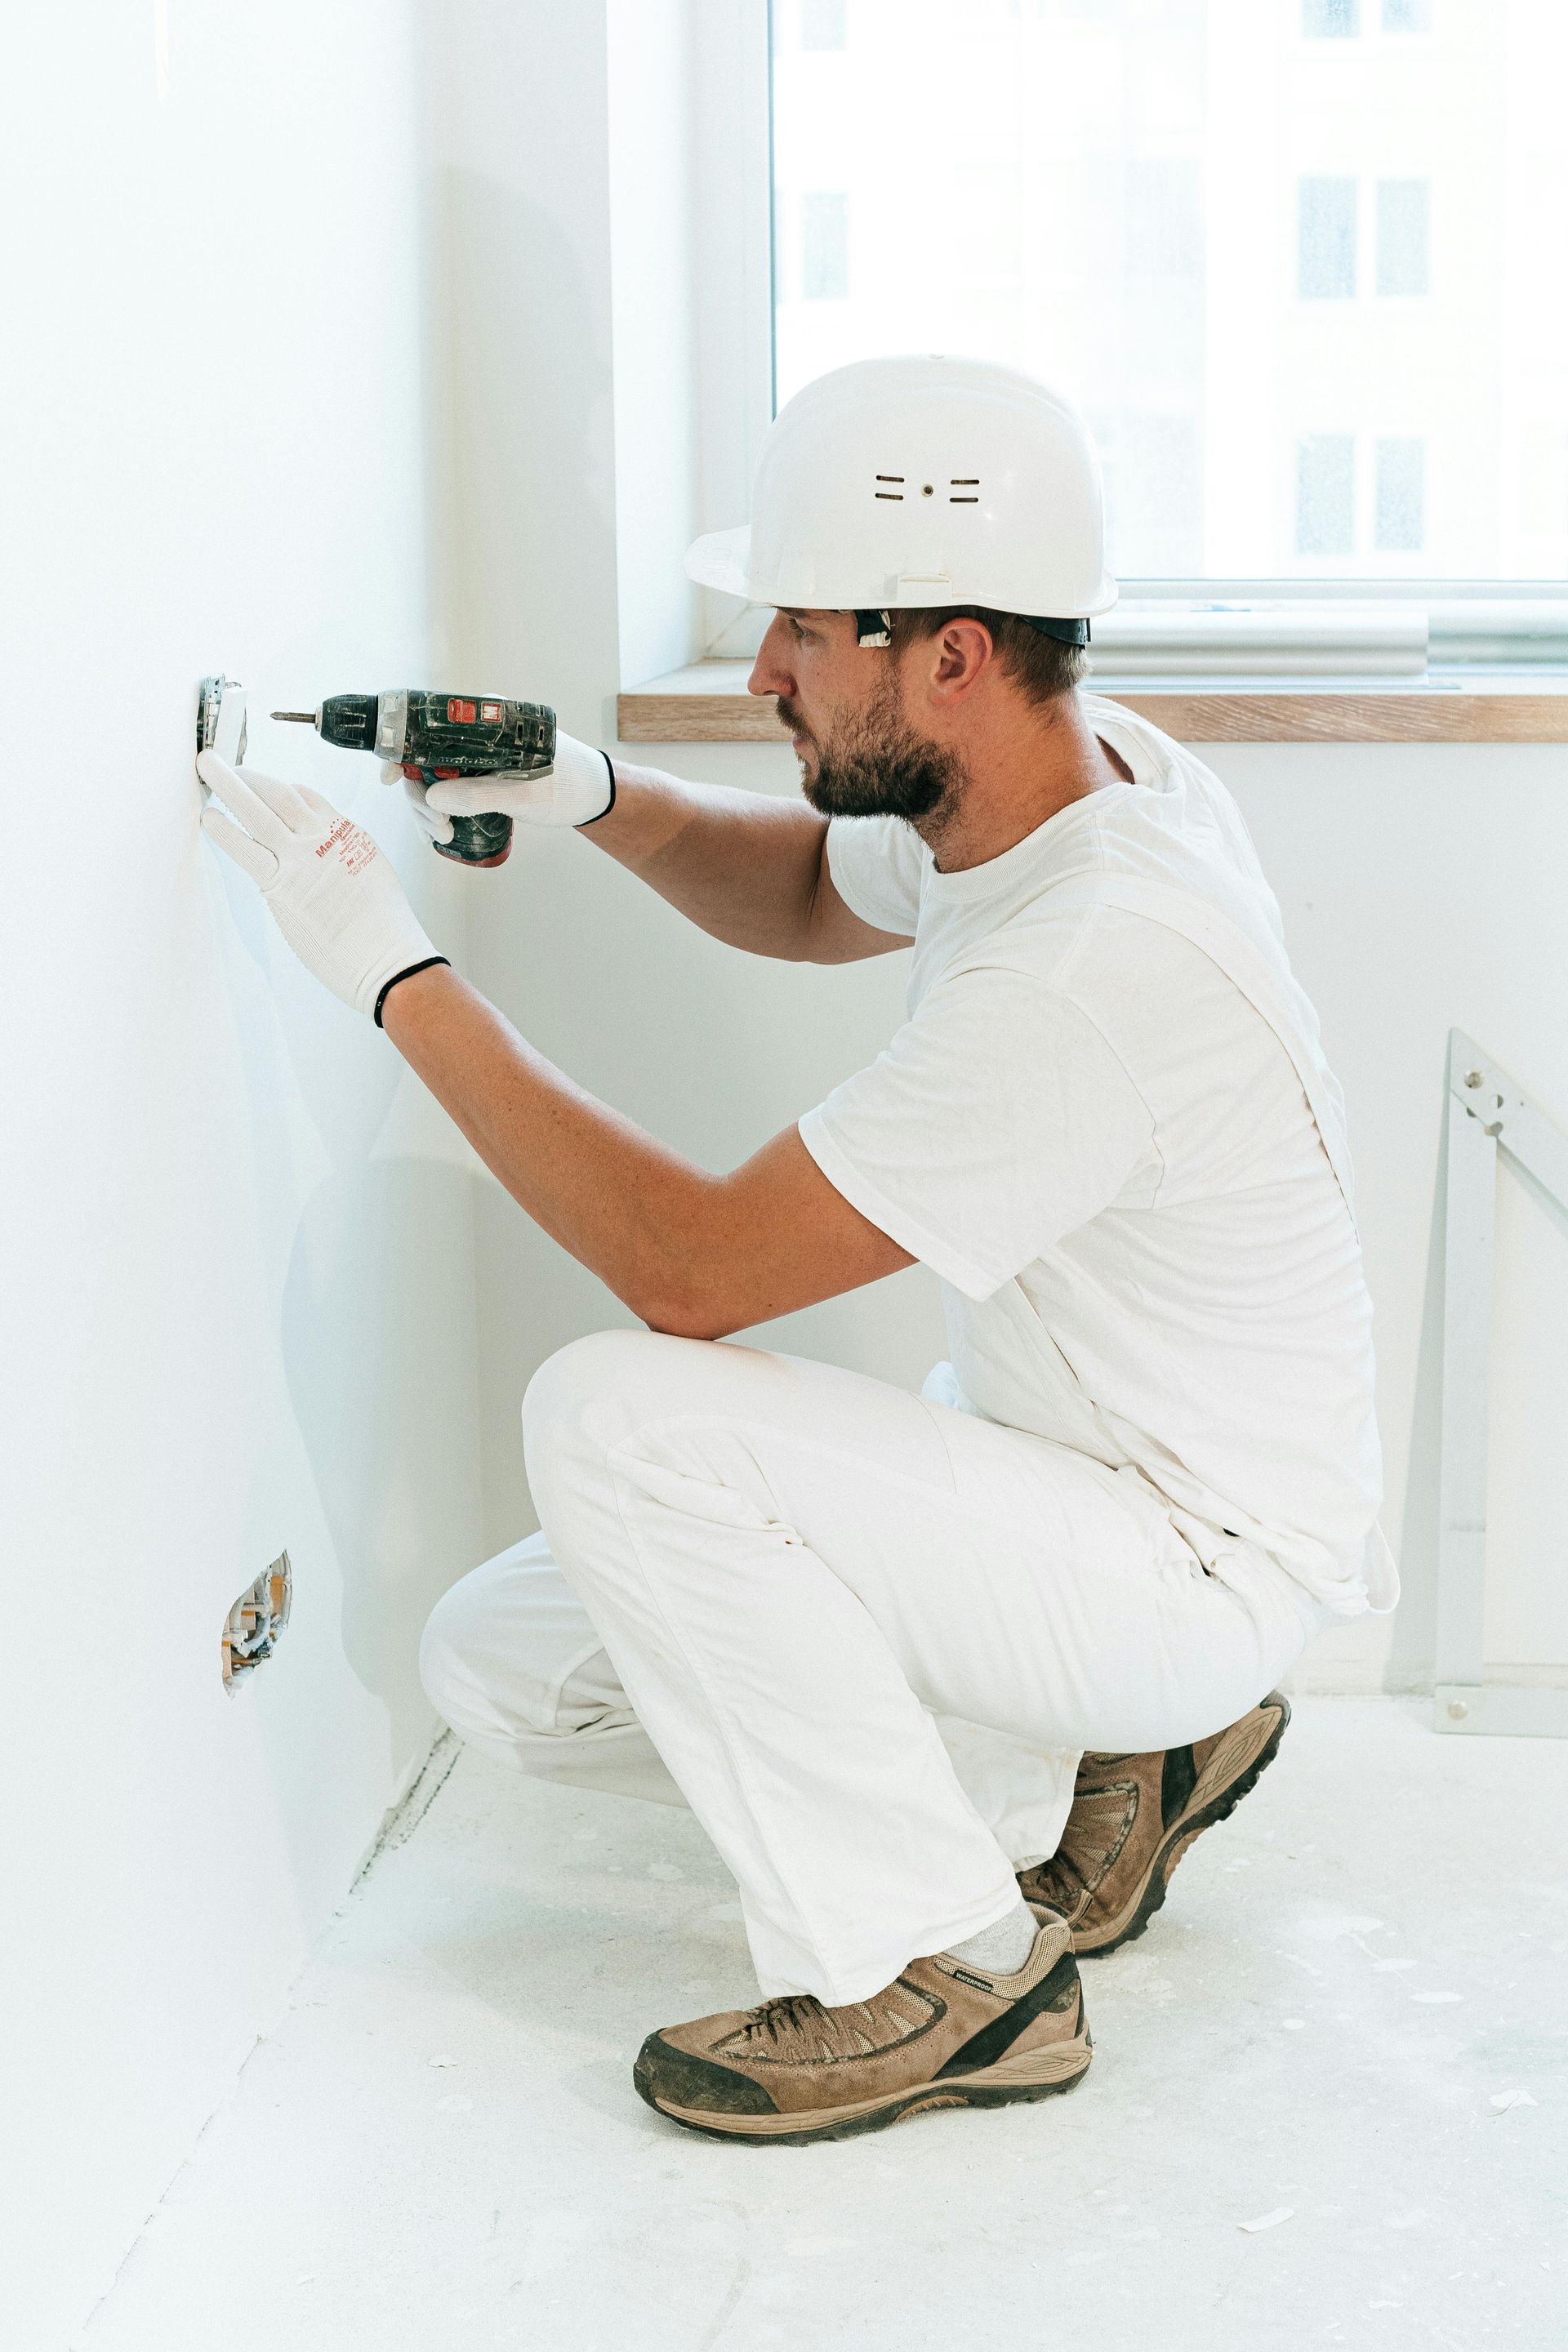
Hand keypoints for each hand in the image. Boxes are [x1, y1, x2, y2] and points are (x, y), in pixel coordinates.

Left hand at [199, 753, 444, 1020]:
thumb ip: (345, 861)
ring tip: (207, 766)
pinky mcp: (281, 885)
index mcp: (348, 834)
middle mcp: (323, 837)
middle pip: (278, 793)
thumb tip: (326, 864)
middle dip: (247, 774)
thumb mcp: (373, 877)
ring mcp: (301, 858)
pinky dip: (225, 830)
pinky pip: (246, 849)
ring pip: (259, 809)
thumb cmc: (384, 931)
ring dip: (229, 784)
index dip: (279, 786)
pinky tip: (209, 816)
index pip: (307, 797)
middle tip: (223, 762)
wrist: (388, 957)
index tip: (262, 782)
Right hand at [383, 731, 613, 844]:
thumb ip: (480, 795)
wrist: (596, 795)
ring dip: (428, 807)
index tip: (392, 777)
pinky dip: (440, 809)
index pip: (430, 723)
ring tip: (442, 836)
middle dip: (420, 794)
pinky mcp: (482, 772)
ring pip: (433, 775)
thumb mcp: (525, 795)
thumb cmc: (570, 786)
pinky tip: (441, 832)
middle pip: (425, 755)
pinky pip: (448, 786)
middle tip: (436, 829)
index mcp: (489, 718)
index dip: (402, 748)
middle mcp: (479, 731)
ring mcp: (478, 752)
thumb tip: (433, 799)